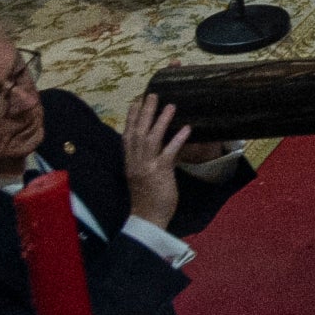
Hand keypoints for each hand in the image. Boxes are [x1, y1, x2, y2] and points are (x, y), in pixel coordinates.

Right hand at [119, 92, 190, 227]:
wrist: (147, 220)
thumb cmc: (146, 198)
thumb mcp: (140, 176)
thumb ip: (142, 160)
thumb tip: (152, 143)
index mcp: (129, 162)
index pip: (127, 135)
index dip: (131, 118)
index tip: (136, 101)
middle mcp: (135, 162)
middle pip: (137, 132)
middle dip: (144, 112)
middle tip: (152, 94)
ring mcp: (146, 167)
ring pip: (151, 139)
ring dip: (161, 120)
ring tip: (171, 104)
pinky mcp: (159, 174)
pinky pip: (169, 153)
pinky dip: (177, 139)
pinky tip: (187, 128)